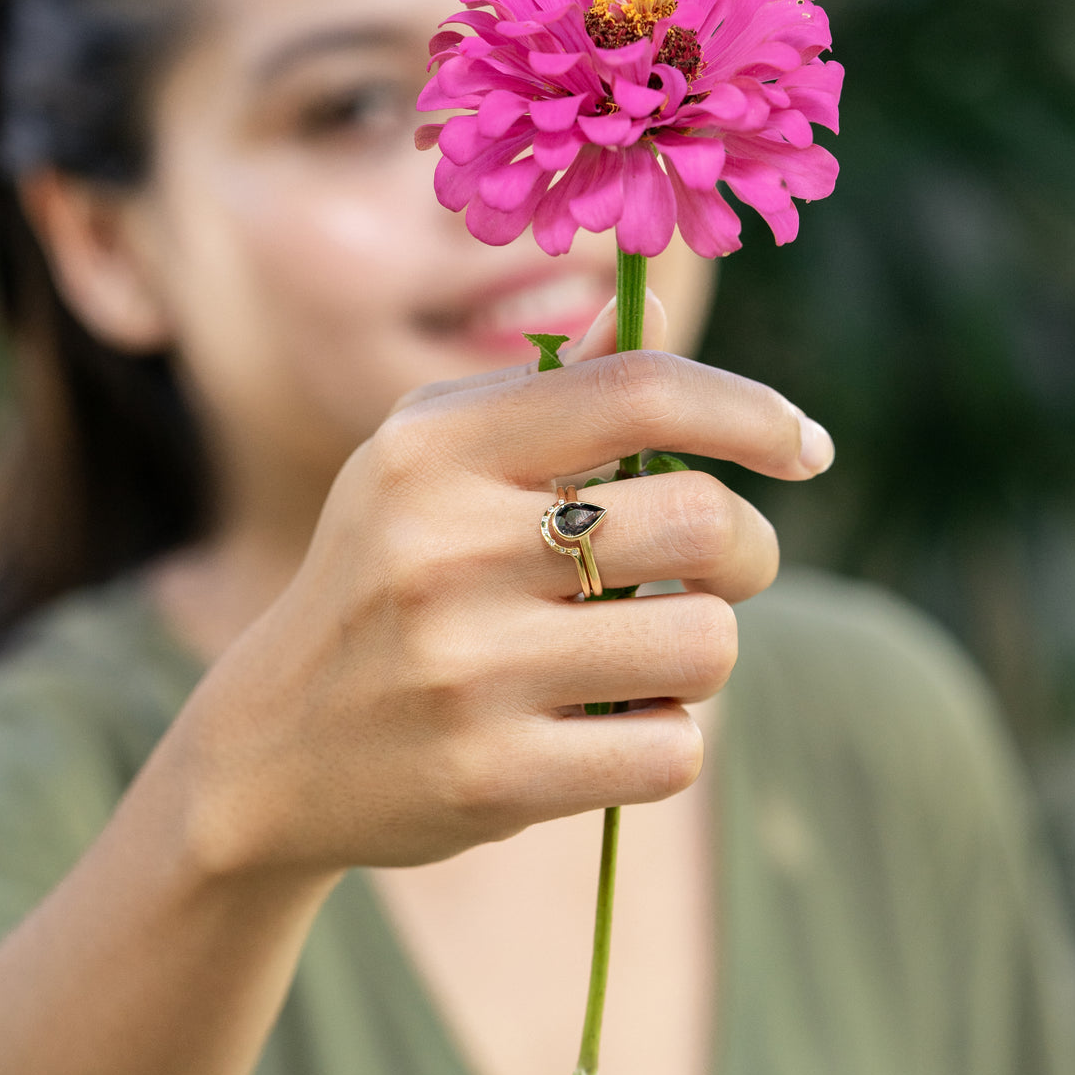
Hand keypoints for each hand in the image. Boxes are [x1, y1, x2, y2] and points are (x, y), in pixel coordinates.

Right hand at [173, 293, 832, 876]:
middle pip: (701, 523)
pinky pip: (673, 749)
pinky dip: (667, 739)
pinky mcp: (493, 775)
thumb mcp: (427, 464)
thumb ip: (546, 388)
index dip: (749, 410)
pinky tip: (605, 731)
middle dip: (747, 552)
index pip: (638, 390)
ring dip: (702, 654)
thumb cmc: (381, 582)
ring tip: (642, 659)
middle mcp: (445, 545)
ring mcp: (467, 667)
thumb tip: (651, 298)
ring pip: (705, 643)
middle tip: (720, 572)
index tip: (806, 447)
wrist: (268, 751)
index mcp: (434, 448)